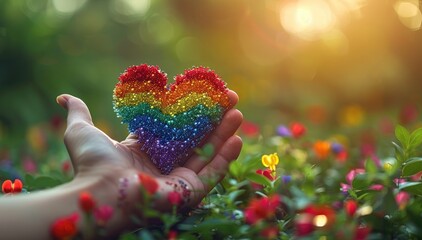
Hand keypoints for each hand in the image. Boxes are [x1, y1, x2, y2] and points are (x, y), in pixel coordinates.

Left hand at [56, 91, 242, 210]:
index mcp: (146, 151)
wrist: (100, 192)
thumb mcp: (82, 132)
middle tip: (229, 99)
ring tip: (237, 112)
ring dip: (224, 133)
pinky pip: (213, 173)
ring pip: (208, 153)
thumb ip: (79, 112)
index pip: (175, 128)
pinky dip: (226, 157)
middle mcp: (164, 165)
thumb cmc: (91, 165)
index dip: (190, 111)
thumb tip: (63, 95)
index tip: (204, 93)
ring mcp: (179, 180)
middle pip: (196, 138)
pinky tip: (237, 138)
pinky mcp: (190, 193)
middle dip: (214, 118)